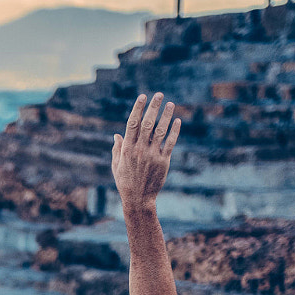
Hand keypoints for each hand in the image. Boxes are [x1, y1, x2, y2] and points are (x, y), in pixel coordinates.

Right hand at [111, 93, 180, 210]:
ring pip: (160, 131)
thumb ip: (117, 149)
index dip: (138, 108)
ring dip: (166, 116)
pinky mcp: (163, 162)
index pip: (132, 123)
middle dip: (153, 107)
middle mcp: (139, 150)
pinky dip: (174, 131)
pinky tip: (177, 121)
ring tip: (171, 104)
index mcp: (127, 149)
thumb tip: (117, 134)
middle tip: (159, 94)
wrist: (138, 199)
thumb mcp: (116, 165)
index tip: (142, 96)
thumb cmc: (125, 182)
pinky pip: (170, 143)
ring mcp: (152, 155)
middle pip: (147, 123)